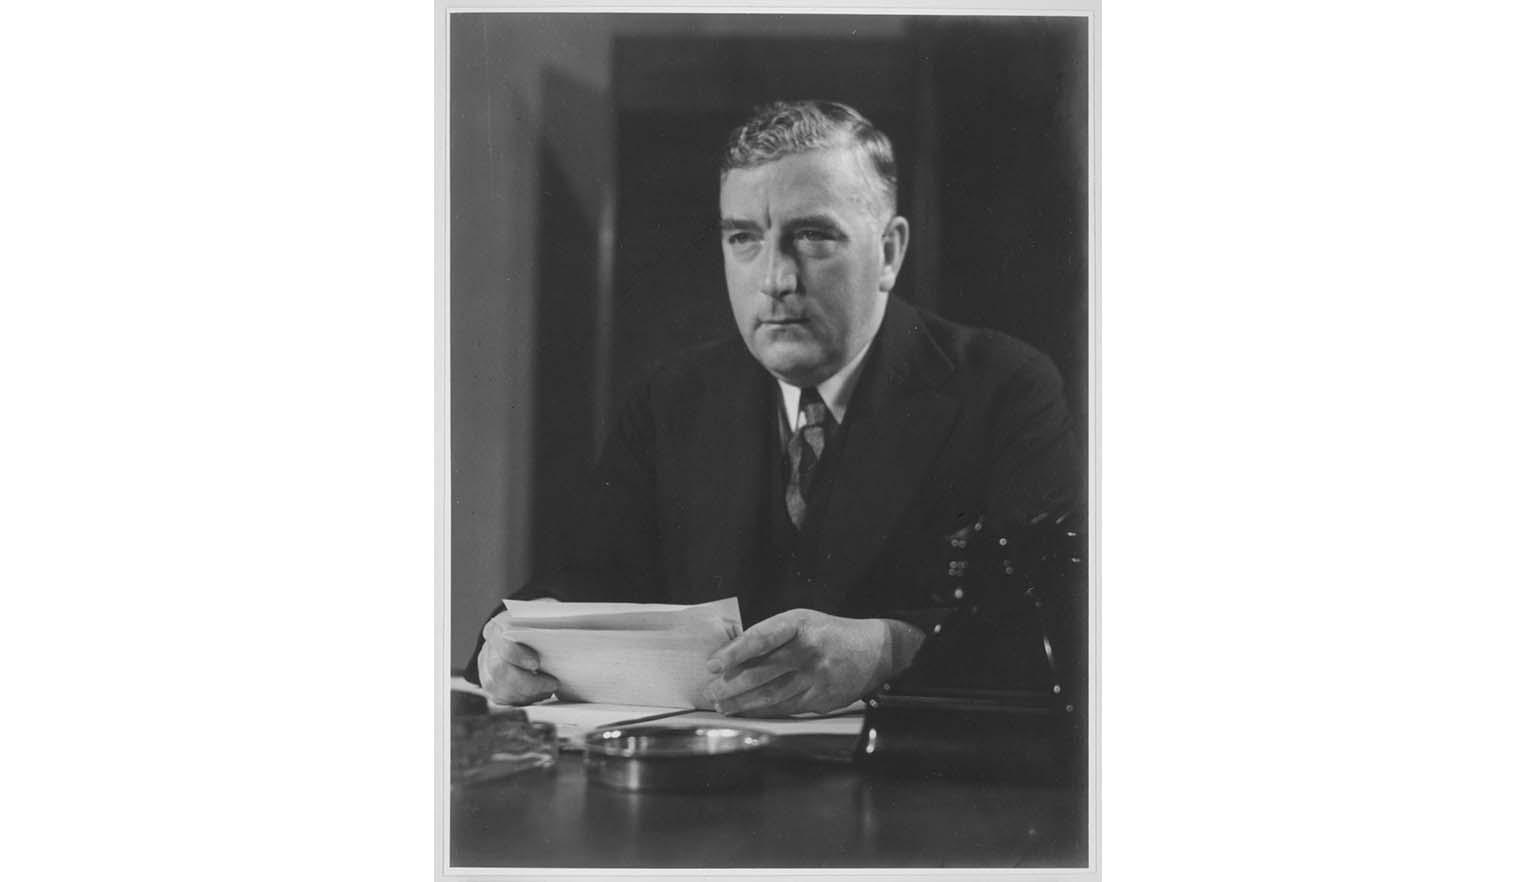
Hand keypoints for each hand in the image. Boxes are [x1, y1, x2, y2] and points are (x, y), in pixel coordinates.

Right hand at [477, 610, 559, 704]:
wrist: (525, 633)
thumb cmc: (538, 623)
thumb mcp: (546, 614)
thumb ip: (552, 620)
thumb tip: (574, 627)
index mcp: (497, 628)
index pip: (501, 642)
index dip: (516, 655)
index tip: (536, 663)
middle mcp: (487, 650)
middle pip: (499, 672)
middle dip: (528, 683)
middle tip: (552, 683)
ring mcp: (486, 670)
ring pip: (501, 690)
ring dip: (528, 694)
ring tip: (549, 689)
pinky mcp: (492, 687)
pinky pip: (504, 700)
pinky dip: (524, 700)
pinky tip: (539, 694)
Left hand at [703, 609, 924, 716]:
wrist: (875, 651)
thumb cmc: (829, 633)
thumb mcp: (802, 622)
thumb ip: (772, 636)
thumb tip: (732, 656)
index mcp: (800, 625)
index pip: (761, 638)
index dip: (734, 653)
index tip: (713, 665)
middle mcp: (808, 651)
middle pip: (762, 672)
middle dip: (731, 685)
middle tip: (711, 692)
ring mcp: (816, 677)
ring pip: (771, 695)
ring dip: (742, 702)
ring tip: (723, 705)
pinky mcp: (823, 699)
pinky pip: (786, 708)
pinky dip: (764, 711)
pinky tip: (749, 712)